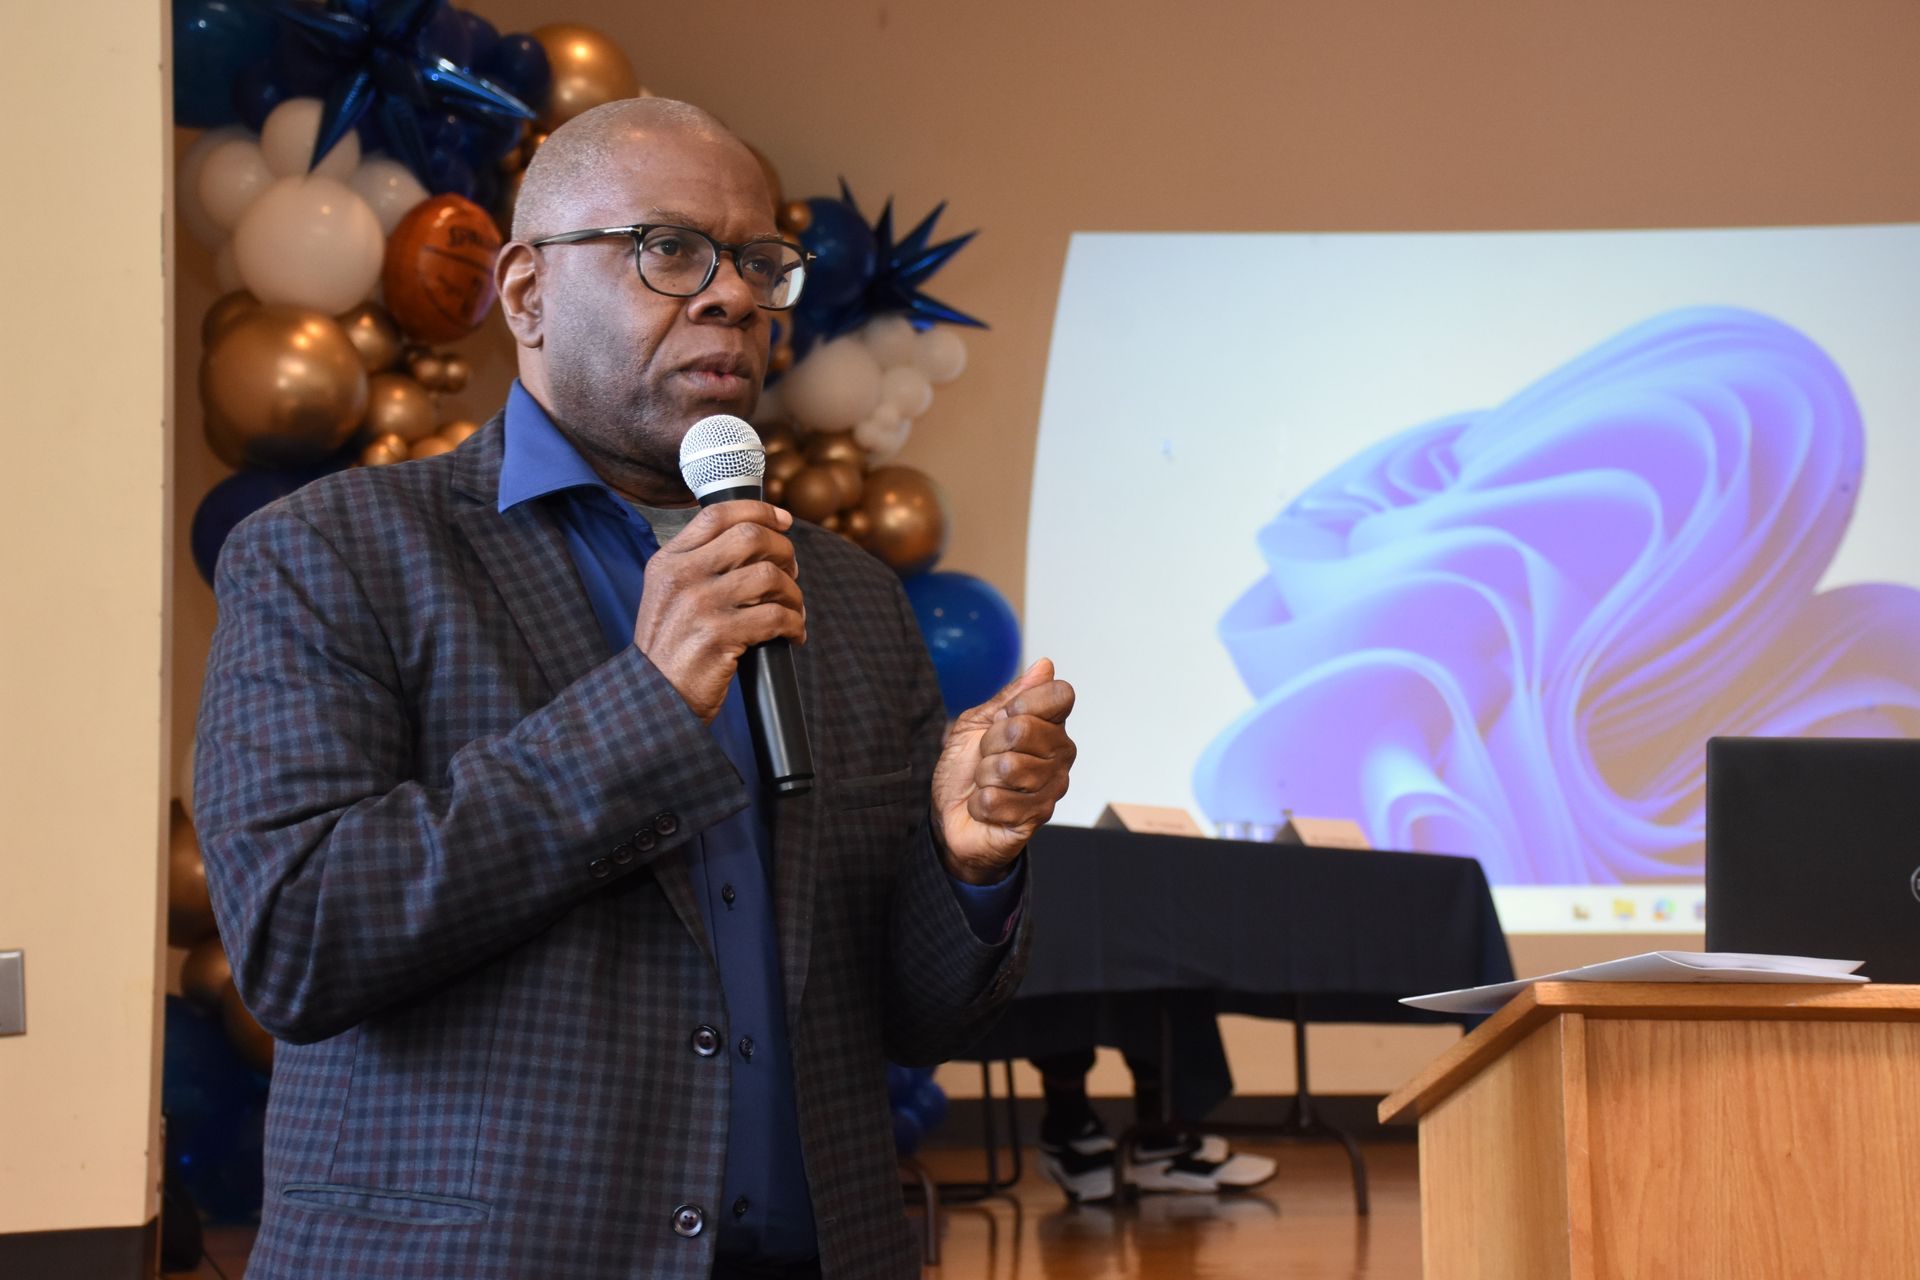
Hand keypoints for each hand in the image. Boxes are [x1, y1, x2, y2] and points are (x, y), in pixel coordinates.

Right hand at [632, 502, 804, 722]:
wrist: (655, 697)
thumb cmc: (672, 647)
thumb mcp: (669, 595)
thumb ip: (700, 565)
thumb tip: (755, 539)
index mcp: (668, 561)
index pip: (717, 514)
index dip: (759, 511)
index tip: (783, 520)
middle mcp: (682, 577)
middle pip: (750, 537)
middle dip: (783, 551)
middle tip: (791, 571)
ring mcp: (700, 606)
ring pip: (769, 576)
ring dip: (793, 593)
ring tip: (792, 609)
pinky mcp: (720, 636)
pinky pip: (775, 617)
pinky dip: (794, 624)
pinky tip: (793, 634)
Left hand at [932, 658, 1076, 883]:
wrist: (952, 818)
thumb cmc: (965, 769)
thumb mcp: (976, 724)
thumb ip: (1010, 696)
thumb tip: (1045, 666)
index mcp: (1049, 725)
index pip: (1060, 695)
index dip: (1024, 702)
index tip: (1002, 717)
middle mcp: (1060, 753)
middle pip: (1025, 728)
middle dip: (990, 743)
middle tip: (987, 757)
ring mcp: (1053, 786)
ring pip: (1009, 766)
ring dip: (983, 776)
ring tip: (987, 783)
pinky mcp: (1039, 816)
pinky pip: (998, 800)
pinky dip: (980, 804)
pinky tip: (987, 806)